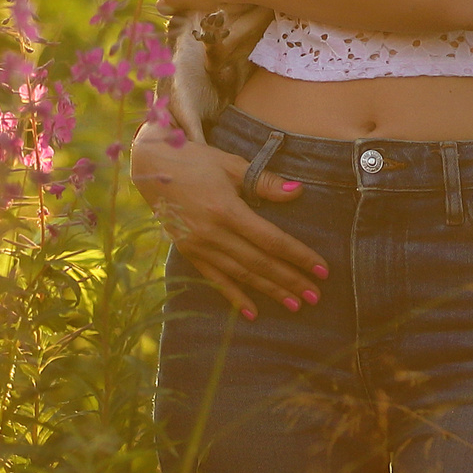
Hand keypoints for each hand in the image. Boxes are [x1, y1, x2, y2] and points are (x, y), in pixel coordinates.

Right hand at [128, 120, 327, 317]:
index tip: (321, 269)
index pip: (271, 240)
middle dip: (290, 280)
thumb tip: (297, 192)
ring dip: (269, 291)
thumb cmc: (197, 161)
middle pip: (259, 262)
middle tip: (315, 296)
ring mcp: (198, 246)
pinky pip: (215, 279)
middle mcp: (212, 233)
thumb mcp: (232, 165)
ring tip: (295, 304)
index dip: (298, 256)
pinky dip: (234, 296)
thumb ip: (264, 182)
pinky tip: (252, 312)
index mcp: (226, 209)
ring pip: (241, 274)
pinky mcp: (188, 252)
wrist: (151, 166)